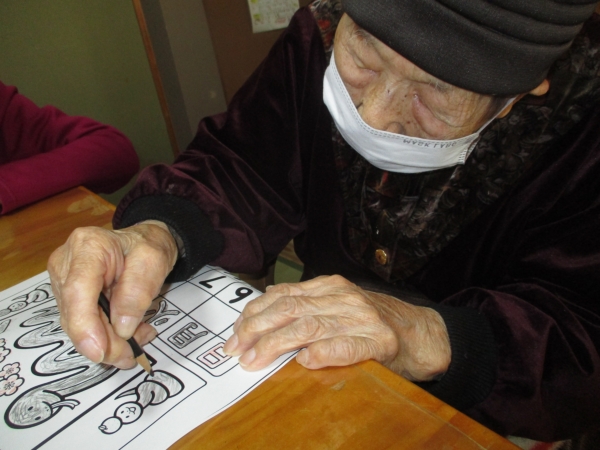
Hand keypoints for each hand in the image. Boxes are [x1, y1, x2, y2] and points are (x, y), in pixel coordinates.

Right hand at [47, 220, 177, 368]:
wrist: (143, 241)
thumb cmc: (148, 246)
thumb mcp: (154, 261)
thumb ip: (138, 292)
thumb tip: (122, 328)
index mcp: (88, 246)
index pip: (78, 290)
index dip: (85, 325)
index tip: (99, 352)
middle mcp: (67, 262)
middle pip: (76, 313)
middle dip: (103, 341)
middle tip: (131, 356)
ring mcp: (63, 280)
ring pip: (78, 324)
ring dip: (108, 340)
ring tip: (139, 339)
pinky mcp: (68, 295)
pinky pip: (84, 323)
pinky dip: (107, 334)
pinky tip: (130, 333)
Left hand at [223, 275, 450, 380]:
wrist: (422, 333)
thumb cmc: (375, 322)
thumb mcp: (339, 302)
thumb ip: (308, 301)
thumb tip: (268, 300)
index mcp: (331, 286)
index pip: (283, 295)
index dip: (254, 314)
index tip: (234, 334)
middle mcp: (343, 297)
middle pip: (290, 309)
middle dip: (256, 330)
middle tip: (236, 351)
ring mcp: (361, 319)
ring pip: (309, 326)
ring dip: (277, 344)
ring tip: (255, 360)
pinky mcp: (379, 342)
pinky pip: (347, 346)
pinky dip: (323, 353)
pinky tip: (305, 361)